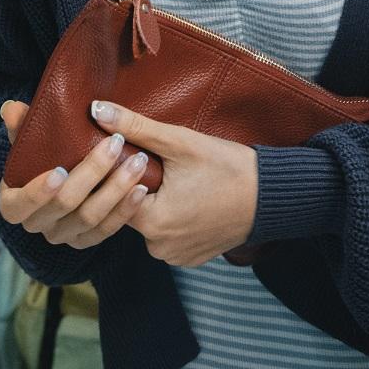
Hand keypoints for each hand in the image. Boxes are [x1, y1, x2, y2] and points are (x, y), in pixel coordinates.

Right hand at [0, 99, 150, 249]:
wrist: (60, 180)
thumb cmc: (41, 159)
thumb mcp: (27, 143)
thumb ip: (18, 127)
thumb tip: (11, 108)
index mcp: (14, 205)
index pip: (21, 204)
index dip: (39, 191)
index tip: (61, 171)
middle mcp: (37, 224)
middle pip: (64, 204)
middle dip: (91, 174)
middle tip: (114, 144)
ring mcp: (63, 235)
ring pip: (90, 217)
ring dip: (116, 189)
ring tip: (136, 162)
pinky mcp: (87, 240)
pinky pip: (108, 230)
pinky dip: (126, 209)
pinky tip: (141, 189)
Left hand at [93, 100, 258, 266]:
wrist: (272, 196)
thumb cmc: (228, 168)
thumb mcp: (180, 142)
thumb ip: (135, 126)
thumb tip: (96, 110)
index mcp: (152, 222)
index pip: (115, 193)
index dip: (122, 170)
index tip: (137, 154)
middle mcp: (159, 248)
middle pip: (131, 208)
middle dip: (140, 184)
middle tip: (165, 165)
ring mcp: (176, 257)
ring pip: (149, 222)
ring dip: (156, 201)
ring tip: (179, 181)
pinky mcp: (190, 258)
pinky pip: (168, 235)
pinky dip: (173, 217)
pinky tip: (188, 199)